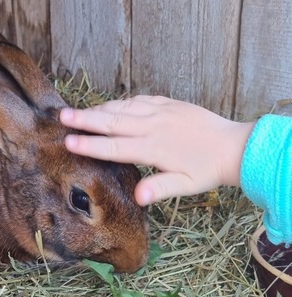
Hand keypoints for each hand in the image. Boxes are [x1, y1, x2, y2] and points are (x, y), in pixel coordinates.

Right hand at [60, 95, 255, 205]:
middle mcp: (153, 126)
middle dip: (85, 119)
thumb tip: (137, 197)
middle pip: (113, 121)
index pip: (115, 146)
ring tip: (78, 111)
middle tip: (62, 116)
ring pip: (123, 108)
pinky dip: (120, 102)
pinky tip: (111, 105)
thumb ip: (161, 189)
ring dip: (99, 109)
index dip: (90, 144)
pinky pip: (138, 99)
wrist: (234, 146)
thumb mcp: (186, 185)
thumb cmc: (207, 170)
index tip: (69, 141)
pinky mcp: (168, 104)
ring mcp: (160, 112)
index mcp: (154, 148)